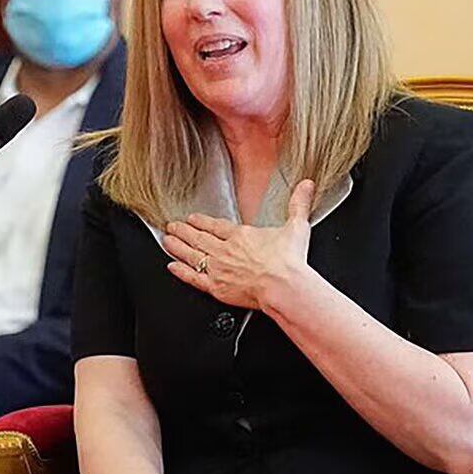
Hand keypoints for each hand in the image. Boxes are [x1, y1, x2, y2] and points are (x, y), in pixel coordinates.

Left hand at [163, 179, 315, 309]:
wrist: (283, 285)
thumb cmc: (289, 261)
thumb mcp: (296, 226)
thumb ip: (298, 204)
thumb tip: (306, 186)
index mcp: (241, 235)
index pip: (216, 226)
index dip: (202, 221)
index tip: (193, 218)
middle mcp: (225, 250)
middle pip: (199, 238)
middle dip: (184, 231)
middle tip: (172, 226)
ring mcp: (219, 269)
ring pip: (192, 255)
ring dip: (177, 247)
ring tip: (166, 241)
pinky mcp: (216, 287)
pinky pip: (193, 278)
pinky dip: (181, 272)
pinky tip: (171, 267)